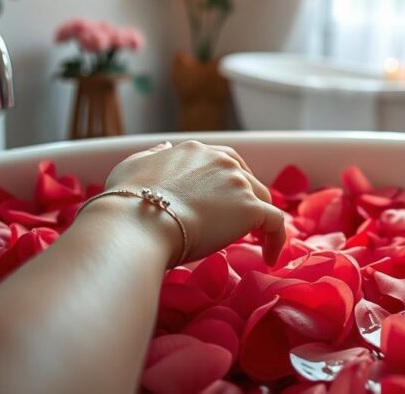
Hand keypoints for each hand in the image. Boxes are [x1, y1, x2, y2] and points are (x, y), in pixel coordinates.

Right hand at [100, 140, 285, 265]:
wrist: (137, 224)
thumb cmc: (127, 202)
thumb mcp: (133, 166)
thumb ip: (152, 156)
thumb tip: (165, 148)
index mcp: (195, 151)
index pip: (222, 163)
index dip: (226, 184)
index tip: (223, 204)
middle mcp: (221, 160)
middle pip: (245, 179)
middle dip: (245, 199)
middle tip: (239, 224)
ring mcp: (238, 183)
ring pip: (261, 199)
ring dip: (259, 219)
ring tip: (256, 243)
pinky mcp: (250, 208)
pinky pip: (276, 222)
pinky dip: (277, 238)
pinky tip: (270, 257)